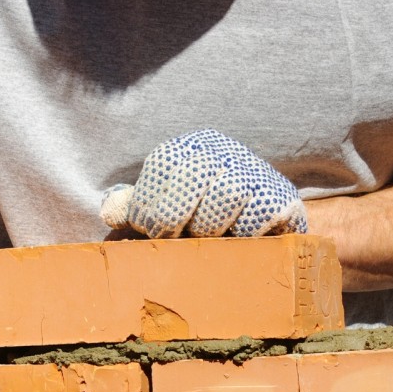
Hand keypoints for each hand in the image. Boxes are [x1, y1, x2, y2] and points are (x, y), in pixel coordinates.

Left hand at [100, 129, 306, 237]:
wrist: (256, 218)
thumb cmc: (197, 219)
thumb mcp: (162, 208)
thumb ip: (135, 208)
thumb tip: (111, 211)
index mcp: (188, 149)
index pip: (164, 162)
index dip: (149, 201)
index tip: (148, 229)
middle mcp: (223, 152)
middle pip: (196, 174)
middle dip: (176, 216)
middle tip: (173, 240)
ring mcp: (255, 172)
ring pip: (229, 193)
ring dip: (211, 226)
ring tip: (206, 241)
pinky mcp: (281, 196)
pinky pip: (260, 214)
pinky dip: (243, 234)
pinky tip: (235, 242)